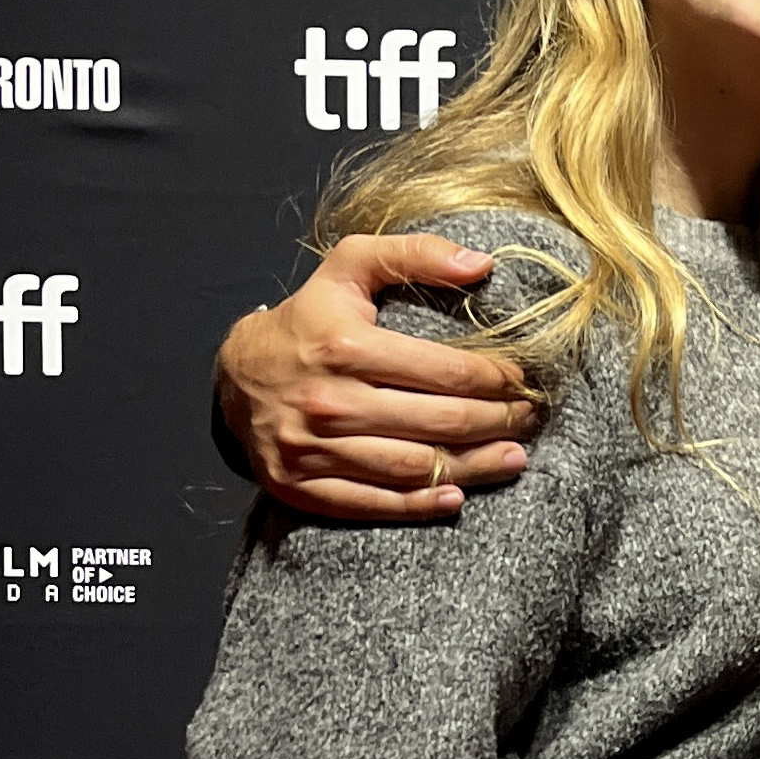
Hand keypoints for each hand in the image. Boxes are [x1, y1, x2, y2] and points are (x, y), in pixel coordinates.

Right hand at [215, 235, 536, 520]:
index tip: (520, 379)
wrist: (233, 375)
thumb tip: (481, 264)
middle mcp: (328, 402)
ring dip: (473, 466)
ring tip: (512, 456)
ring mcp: (311, 449)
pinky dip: (418, 505)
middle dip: (496, 421)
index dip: (495, 378)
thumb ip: (414, 253)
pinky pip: (371, 503)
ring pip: (413, 467)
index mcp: (345, 348)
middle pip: (438, 422)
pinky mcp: (298, 485)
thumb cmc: (307, 318)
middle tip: (526, 417)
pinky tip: (455, 494)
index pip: (445, 372)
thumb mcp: (350, 266)